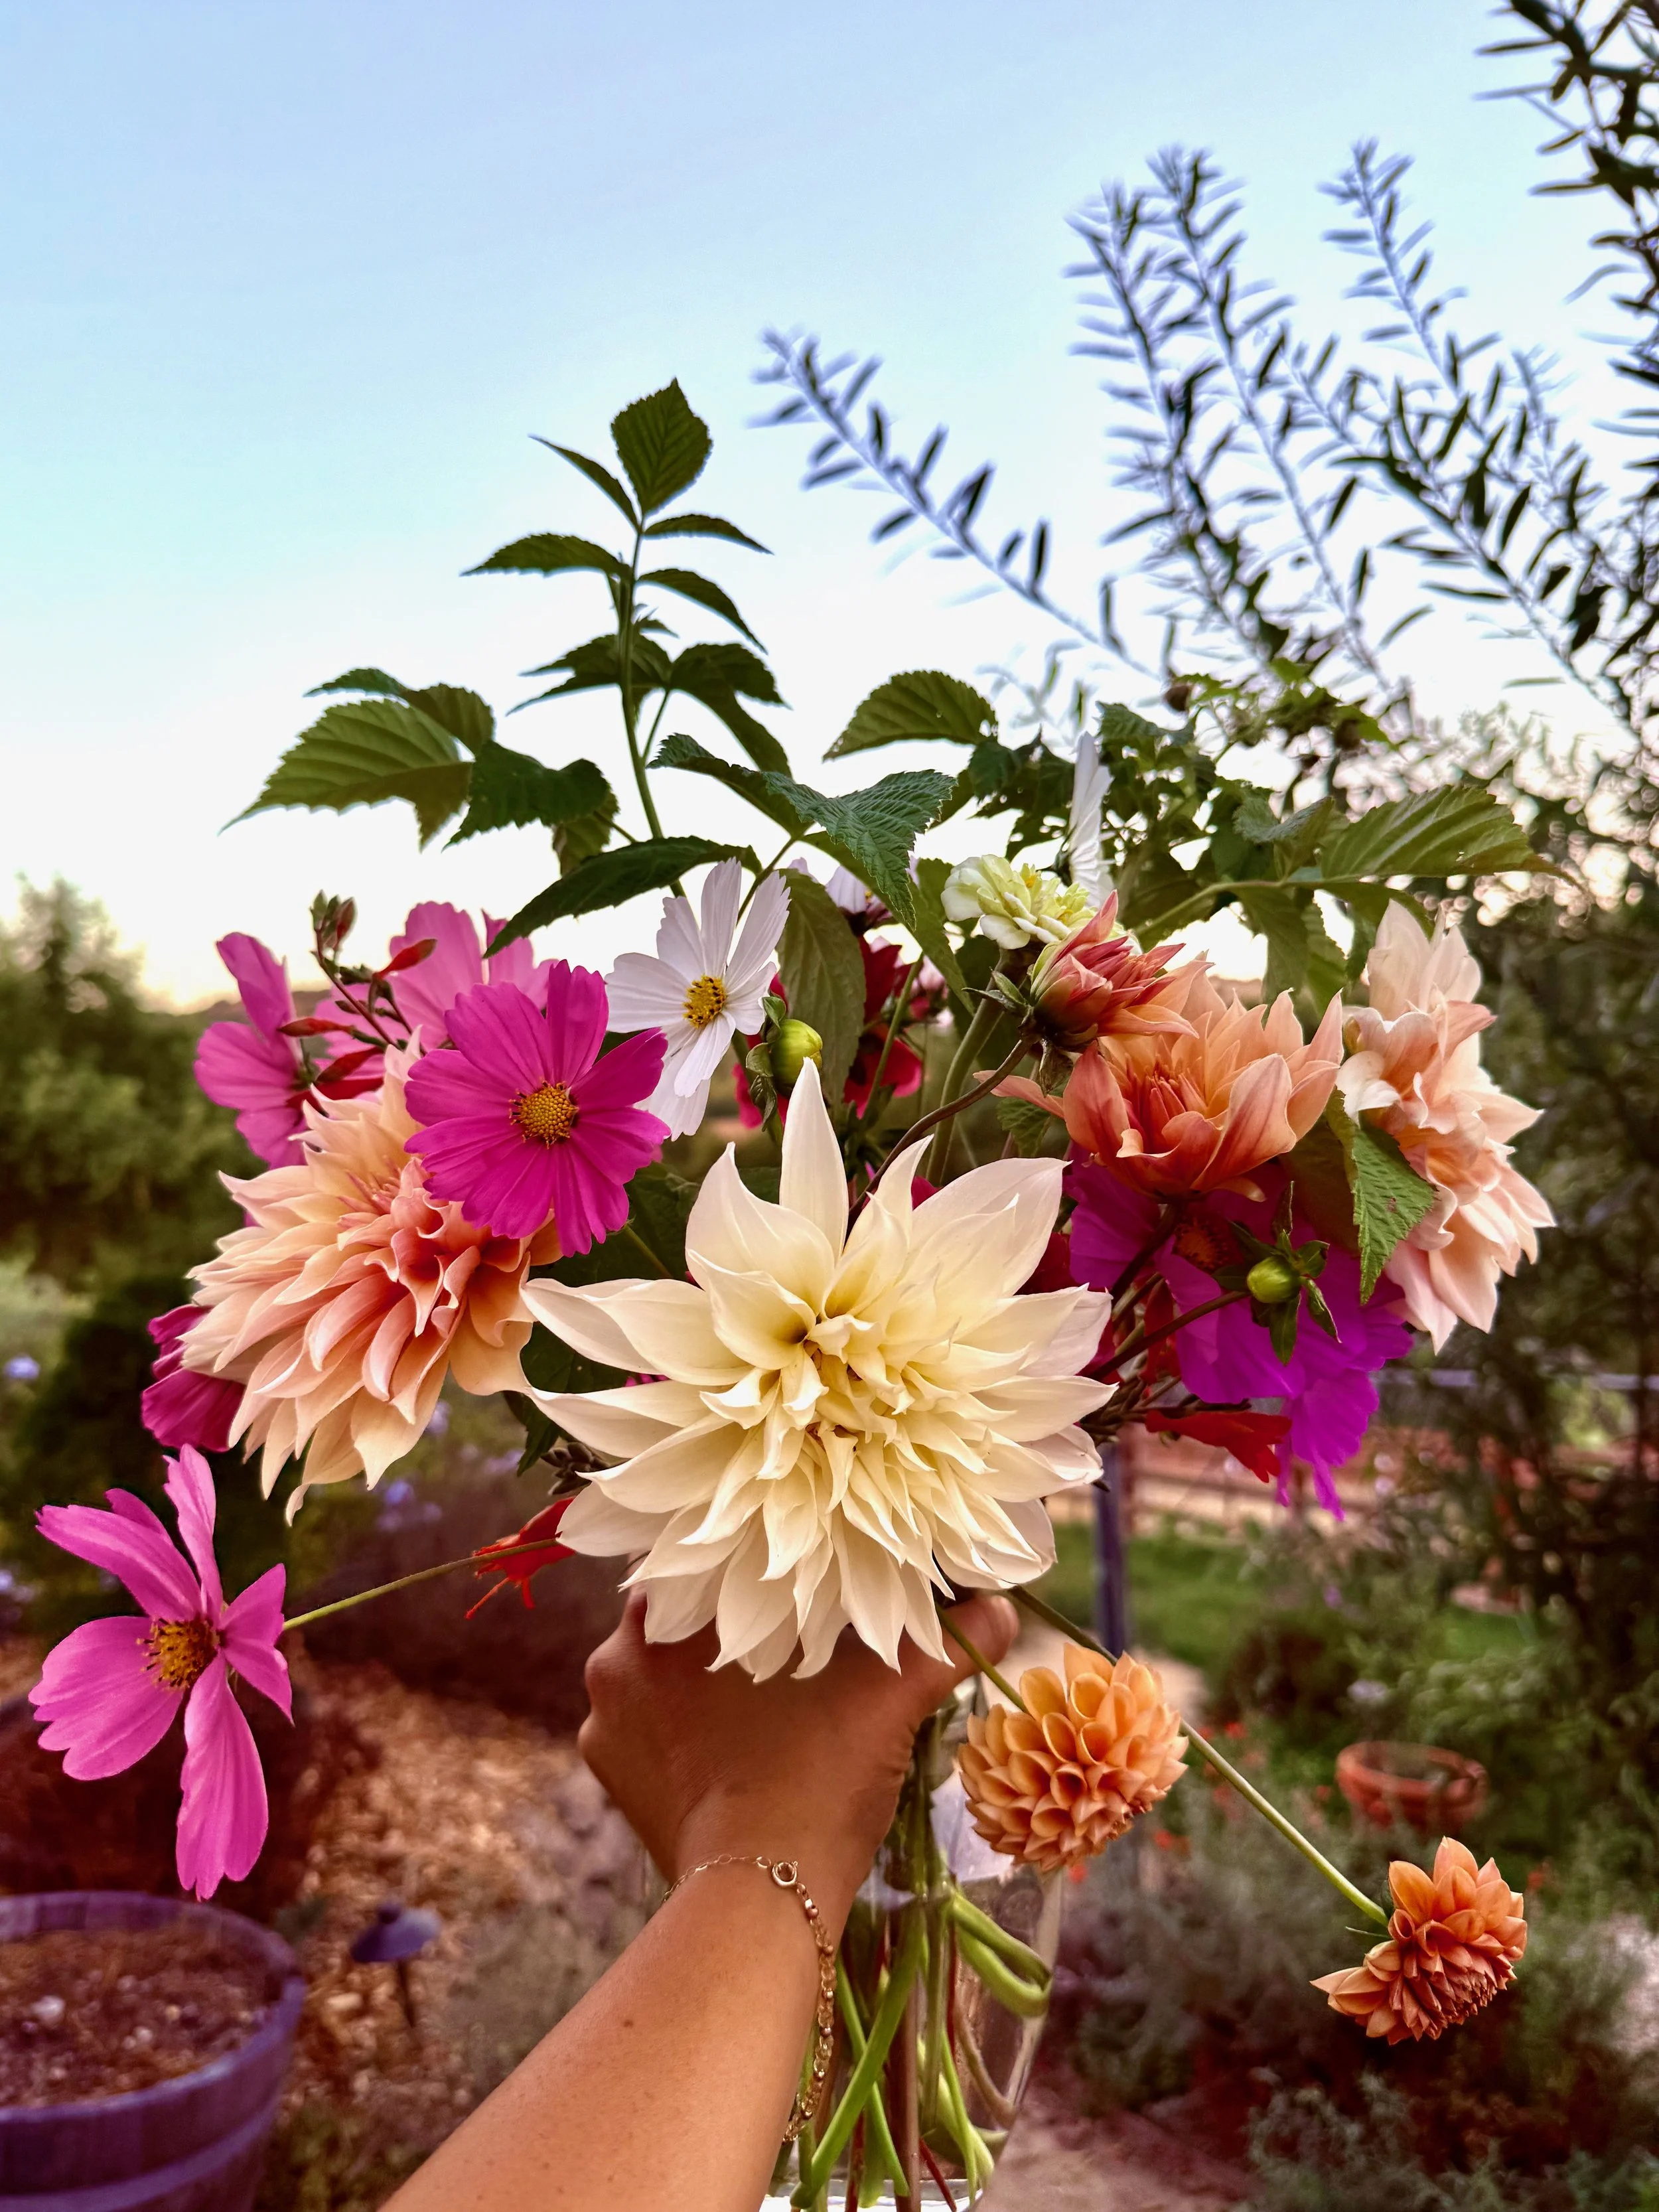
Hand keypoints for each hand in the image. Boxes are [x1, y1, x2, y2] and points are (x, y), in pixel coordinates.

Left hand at [579, 1593, 1016, 1933]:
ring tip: (768, 1691)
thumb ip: (943, 1642)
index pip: (703, 1560)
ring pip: (665, 1675)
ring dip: (707, 1678)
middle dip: (731, 1623)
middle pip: (683, 1616)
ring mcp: (605, 1725)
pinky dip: (690, 1731)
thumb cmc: (817, 1773)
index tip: (792, 1584)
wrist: (763, 1897)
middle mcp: (616, 1659)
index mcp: (664, 1613)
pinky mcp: (614, 1780)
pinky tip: (741, 1738)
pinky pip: (652, 1731)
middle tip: (789, 1635)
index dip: (751, 1567)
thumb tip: (1003, 1610)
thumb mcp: (890, 1695)